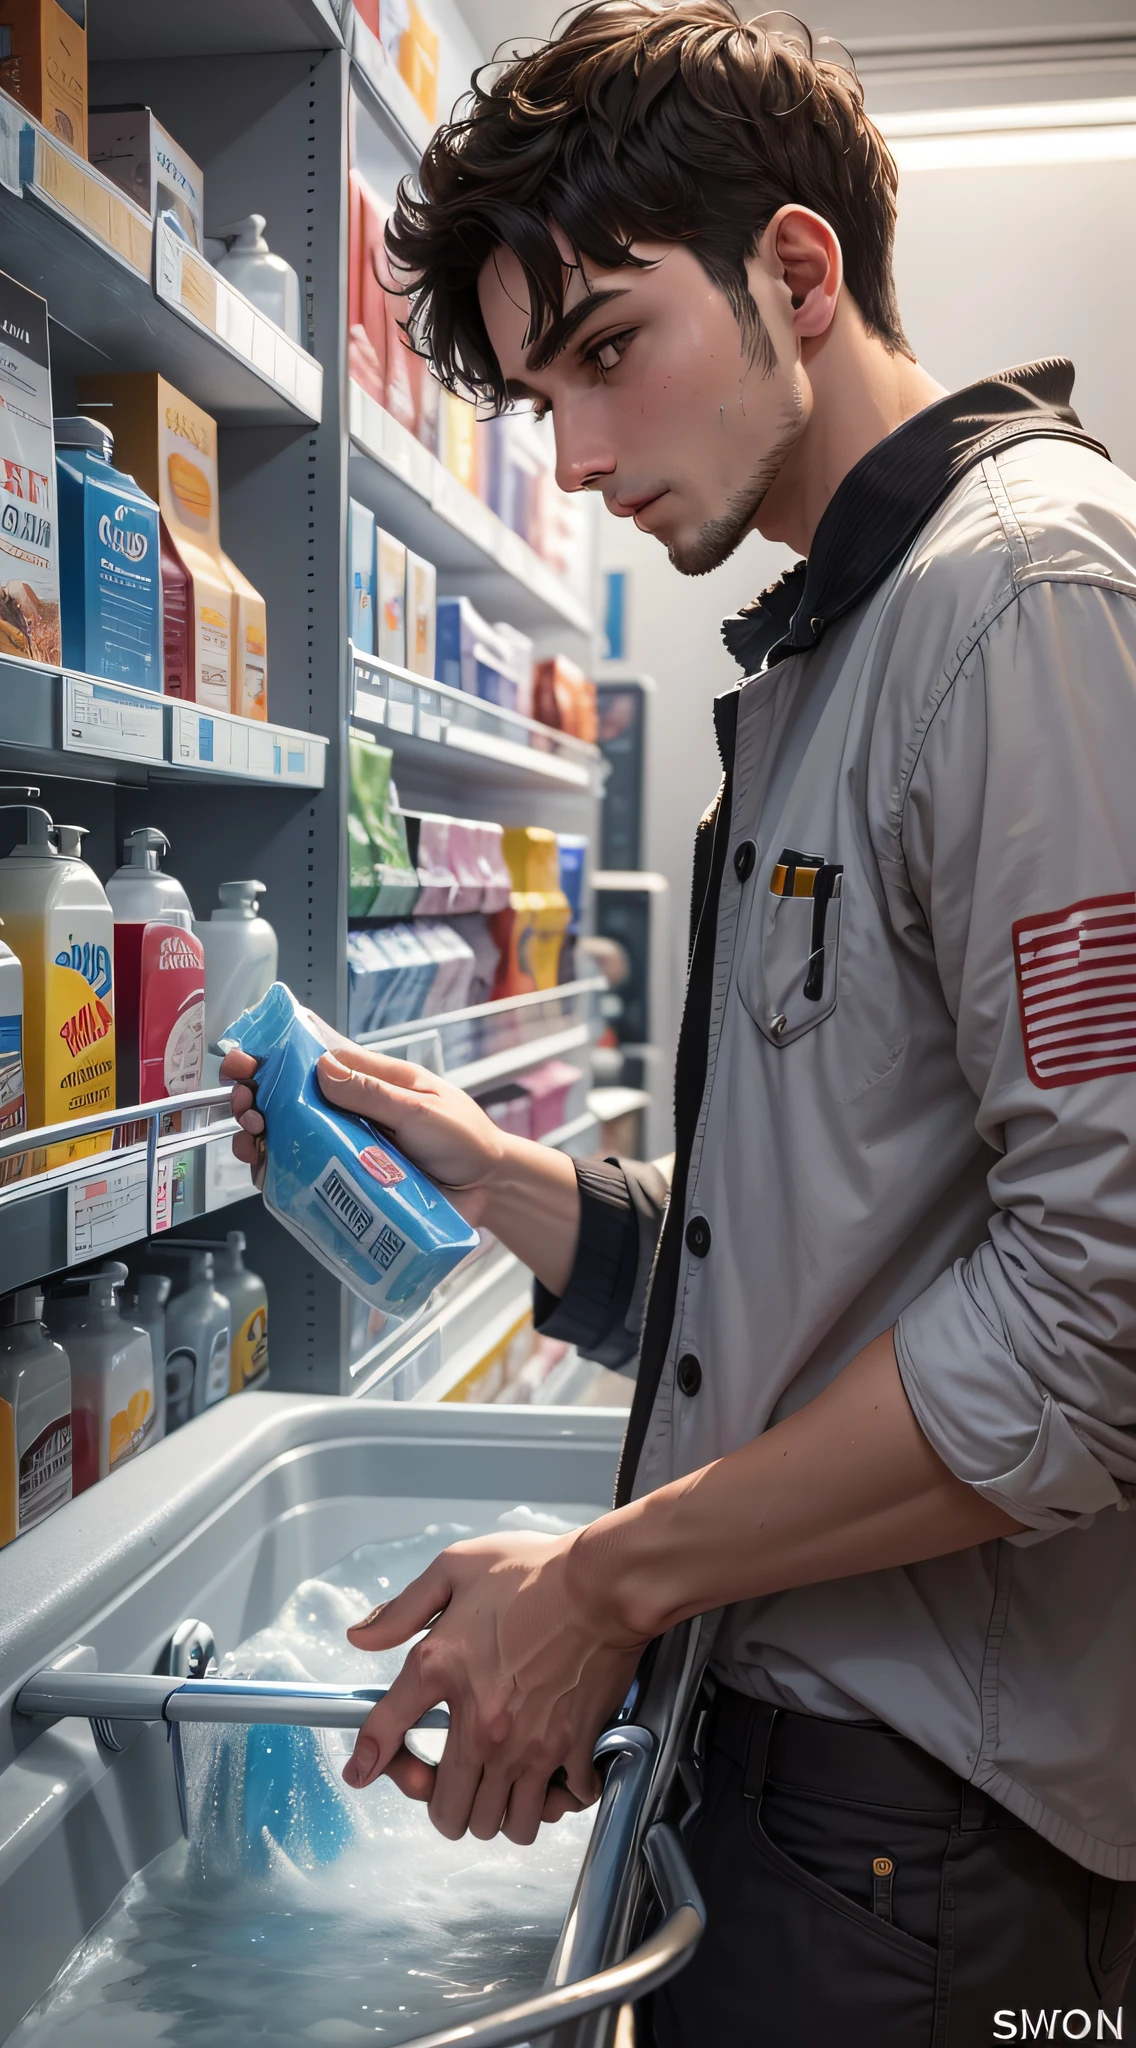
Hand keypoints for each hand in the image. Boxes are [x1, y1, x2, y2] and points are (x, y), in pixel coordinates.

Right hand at [222, 1021, 509, 1224]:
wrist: (488, 1186)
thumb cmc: (464, 1137)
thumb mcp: (424, 1110)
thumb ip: (376, 1094)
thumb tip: (324, 1070)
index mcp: (369, 1081)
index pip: (311, 1059)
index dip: (272, 1058)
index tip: (246, 1061)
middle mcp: (349, 1112)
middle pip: (288, 1099)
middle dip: (256, 1098)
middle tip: (246, 1107)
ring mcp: (344, 1147)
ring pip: (287, 1138)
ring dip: (259, 1135)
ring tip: (252, 1138)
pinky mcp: (344, 1181)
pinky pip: (303, 1176)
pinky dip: (277, 1173)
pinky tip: (264, 1171)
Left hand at [341, 1530, 646, 1843]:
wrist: (604, 1581)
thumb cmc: (536, 1570)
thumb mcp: (455, 1568)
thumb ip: (402, 1609)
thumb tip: (360, 1637)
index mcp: (442, 1672)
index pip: (383, 1733)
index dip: (368, 1760)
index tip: (363, 1771)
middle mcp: (482, 1724)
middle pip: (448, 1812)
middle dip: (444, 1804)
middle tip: (454, 1778)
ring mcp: (529, 1744)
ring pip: (503, 1824)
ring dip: (498, 1811)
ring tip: (500, 1784)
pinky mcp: (574, 1748)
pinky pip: (560, 1804)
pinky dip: (555, 1799)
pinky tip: (550, 1773)